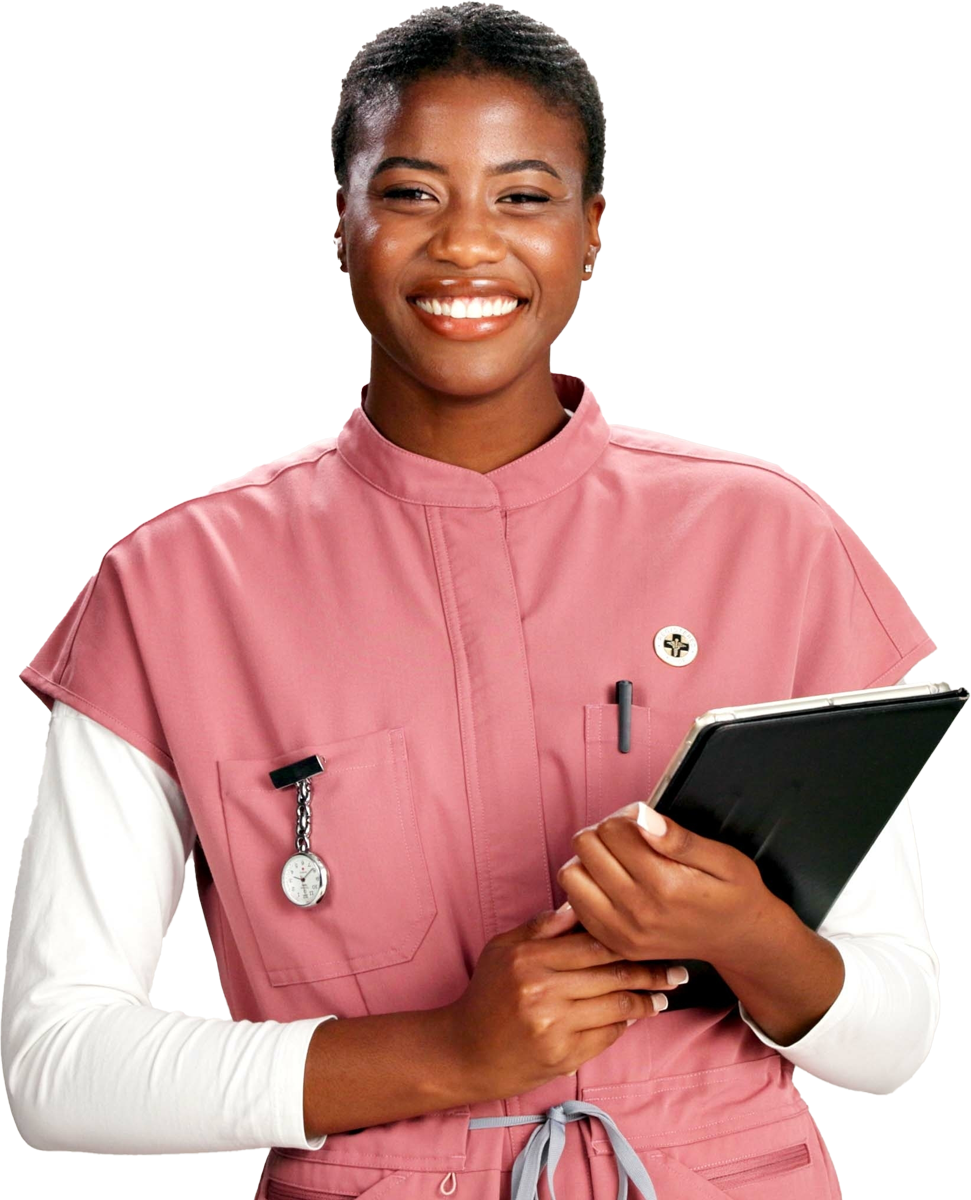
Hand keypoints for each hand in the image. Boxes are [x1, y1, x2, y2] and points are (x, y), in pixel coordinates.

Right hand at [441, 908, 688, 1100]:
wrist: (464, 1052)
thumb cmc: (486, 995)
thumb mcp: (503, 949)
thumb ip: (541, 926)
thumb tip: (579, 902)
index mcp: (529, 957)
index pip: (593, 941)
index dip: (628, 938)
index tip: (654, 936)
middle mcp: (542, 990)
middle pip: (611, 973)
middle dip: (651, 971)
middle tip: (678, 969)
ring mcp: (553, 1026)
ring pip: (617, 1007)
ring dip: (647, 1001)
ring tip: (665, 995)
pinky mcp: (561, 1056)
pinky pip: (607, 1036)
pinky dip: (626, 1025)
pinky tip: (638, 1016)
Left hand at [552, 802, 783, 966]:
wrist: (738, 940)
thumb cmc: (733, 894)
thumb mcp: (724, 859)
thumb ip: (681, 839)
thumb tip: (643, 819)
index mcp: (665, 885)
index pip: (612, 830)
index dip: (626, 816)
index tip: (644, 822)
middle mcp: (638, 911)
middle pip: (585, 848)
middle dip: (604, 833)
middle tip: (629, 837)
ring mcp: (622, 932)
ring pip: (571, 876)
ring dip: (589, 859)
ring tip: (617, 859)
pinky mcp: (614, 943)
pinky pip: (574, 904)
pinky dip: (587, 886)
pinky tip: (612, 882)